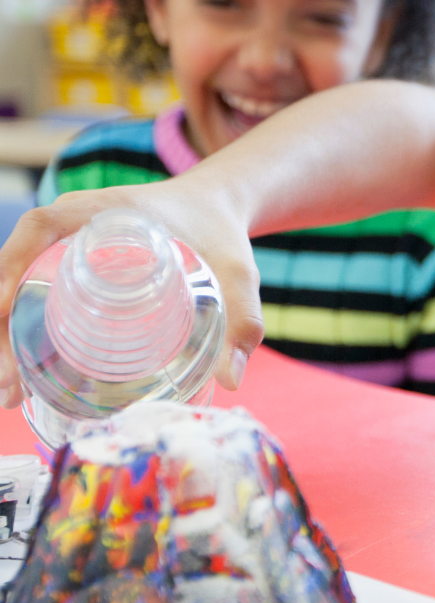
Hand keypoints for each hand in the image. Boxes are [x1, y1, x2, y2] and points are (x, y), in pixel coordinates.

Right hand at [0, 178, 264, 408]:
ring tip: (12, 394)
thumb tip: (232, 382)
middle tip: (9, 383)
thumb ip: (243, 319)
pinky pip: (34, 290)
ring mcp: (69, 244)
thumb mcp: (238, 272)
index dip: (13, 263)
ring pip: (19, 285)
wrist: (217, 208)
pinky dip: (20, 328)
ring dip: (6, 334)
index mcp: (108, 210)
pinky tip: (24, 376)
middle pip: (19, 266)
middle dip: (3, 324)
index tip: (0, 306)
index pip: (42, 225)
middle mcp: (76, 223)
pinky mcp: (72, 266)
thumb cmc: (222, 234)